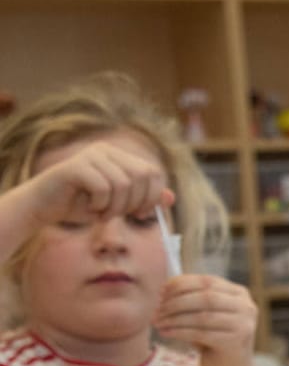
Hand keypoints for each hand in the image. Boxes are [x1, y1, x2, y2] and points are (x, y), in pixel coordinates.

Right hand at [9, 140, 172, 236]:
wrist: (42, 207)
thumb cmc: (81, 206)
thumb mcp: (118, 205)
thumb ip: (144, 200)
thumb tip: (170, 197)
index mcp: (119, 156)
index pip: (153, 172)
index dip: (153, 196)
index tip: (141, 213)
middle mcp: (106, 150)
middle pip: (141, 176)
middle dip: (135, 203)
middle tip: (118, 215)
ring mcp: (90, 156)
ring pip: (123, 184)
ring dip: (115, 208)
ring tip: (101, 213)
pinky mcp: (75, 166)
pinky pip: (103, 188)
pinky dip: (101, 205)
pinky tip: (90, 209)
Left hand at [154, 275, 257, 365]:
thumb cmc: (213, 339)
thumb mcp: (206, 314)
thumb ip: (192, 298)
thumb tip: (164, 287)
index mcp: (239, 294)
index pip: (208, 281)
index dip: (182, 284)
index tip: (161, 291)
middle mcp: (246, 307)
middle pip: (205, 297)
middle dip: (176, 302)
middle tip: (156, 309)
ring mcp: (244, 325)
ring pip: (202, 316)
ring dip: (174, 318)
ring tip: (157, 322)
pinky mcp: (235, 343)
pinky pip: (201, 334)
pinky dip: (179, 332)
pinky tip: (165, 332)